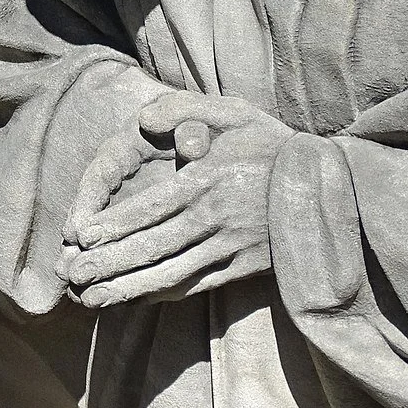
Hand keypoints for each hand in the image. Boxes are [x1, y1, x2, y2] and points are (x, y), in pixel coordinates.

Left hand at [59, 92, 293, 308]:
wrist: (336, 189)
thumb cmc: (274, 146)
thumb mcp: (236, 114)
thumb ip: (187, 109)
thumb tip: (145, 118)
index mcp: (209, 180)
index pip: (151, 207)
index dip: (114, 225)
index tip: (81, 237)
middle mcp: (216, 218)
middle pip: (154, 246)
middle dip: (109, 264)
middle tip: (72, 275)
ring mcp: (230, 248)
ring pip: (170, 274)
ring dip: (127, 289)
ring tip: (90, 299)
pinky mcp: (242, 268)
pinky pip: (194, 285)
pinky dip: (160, 295)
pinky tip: (133, 299)